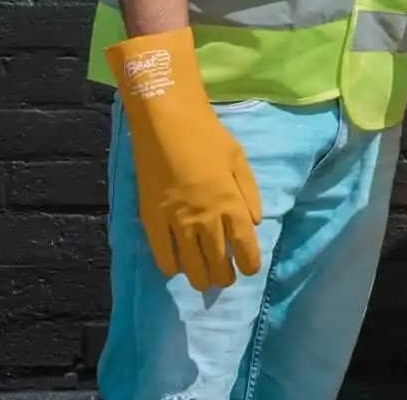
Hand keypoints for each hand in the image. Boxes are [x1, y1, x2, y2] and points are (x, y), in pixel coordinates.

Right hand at [104, 28, 263, 292]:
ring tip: (205, 282)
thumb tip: (255, 224)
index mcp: (230, 203)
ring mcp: (176, 222)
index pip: (244, 245)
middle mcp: (205, 218)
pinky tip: (176, 270)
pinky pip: (161, 253)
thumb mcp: (239, 161)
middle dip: (224, 275)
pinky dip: (170, 266)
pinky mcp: (151, 219)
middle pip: (217, 260)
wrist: (168, 124)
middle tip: (226, 279)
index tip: (249, 270)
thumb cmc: (209, 137)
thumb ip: (249, 194)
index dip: (248, 263)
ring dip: (200, 277)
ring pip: (190, 263)